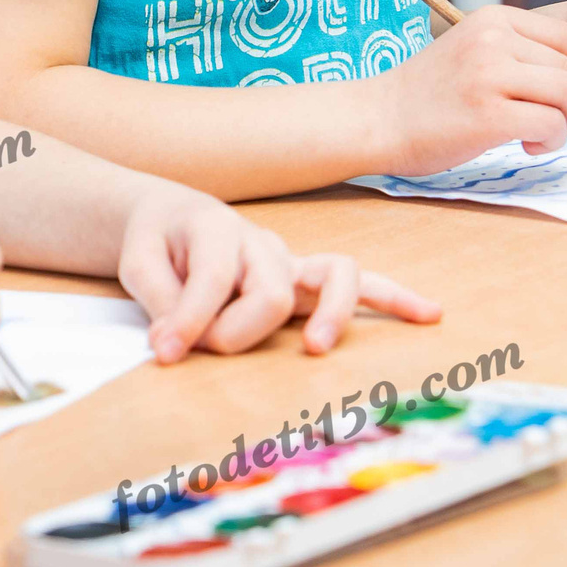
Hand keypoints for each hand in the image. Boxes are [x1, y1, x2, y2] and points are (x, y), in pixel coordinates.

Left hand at [117, 187, 440, 361]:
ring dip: (333, 314)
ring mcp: (292, 263)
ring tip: (318, 346)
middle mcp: (265, 244)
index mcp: (218, 230)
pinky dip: (395, 299)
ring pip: (336, 275)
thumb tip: (174, 345)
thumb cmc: (157, 240)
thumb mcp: (137, 260)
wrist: (172, 216)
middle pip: (271, 290)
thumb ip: (159, 300)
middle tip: (206, 347)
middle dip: (238, 329)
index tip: (163, 350)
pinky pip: (360, 284)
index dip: (189, 319)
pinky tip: (429, 314)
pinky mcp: (306, 283)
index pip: (214, 279)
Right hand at [379, 5, 566, 173]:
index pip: (565, 37)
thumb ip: (516, 53)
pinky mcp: (488, 114)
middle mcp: (493, 39)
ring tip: (547, 137)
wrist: (378, 119)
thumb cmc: (427, 94)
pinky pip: (550, 124)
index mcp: (492, 19)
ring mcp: (489, 75)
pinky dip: (551, 141)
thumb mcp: (472, 51)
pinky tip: (529, 146)